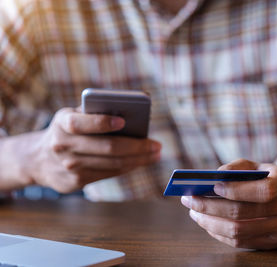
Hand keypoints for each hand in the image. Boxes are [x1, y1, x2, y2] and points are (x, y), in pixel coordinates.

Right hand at [22, 108, 160, 192]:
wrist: (38, 160)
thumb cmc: (68, 130)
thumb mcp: (73, 115)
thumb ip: (96, 113)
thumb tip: (132, 116)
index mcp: (63, 123)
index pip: (82, 123)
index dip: (103, 122)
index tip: (124, 122)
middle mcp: (64, 145)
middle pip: (108, 148)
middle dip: (138, 147)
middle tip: (157, 145)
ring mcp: (70, 166)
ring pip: (113, 164)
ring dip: (139, 160)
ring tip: (155, 154)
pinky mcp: (76, 182)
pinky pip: (109, 174)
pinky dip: (128, 167)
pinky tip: (140, 162)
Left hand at [181, 159, 276, 249]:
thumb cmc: (265, 178)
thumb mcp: (255, 166)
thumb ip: (236, 167)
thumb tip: (214, 177)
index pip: (263, 191)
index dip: (236, 190)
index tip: (213, 187)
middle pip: (244, 213)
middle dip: (211, 207)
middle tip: (189, 200)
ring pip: (239, 231)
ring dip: (210, 222)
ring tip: (193, 212)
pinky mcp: (274, 244)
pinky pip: (240, 242)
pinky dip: (219, 233)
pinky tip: (207, 223)